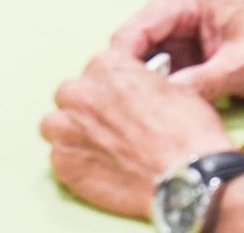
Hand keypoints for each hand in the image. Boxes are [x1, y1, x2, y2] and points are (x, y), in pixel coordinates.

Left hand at [40, 48, 234, 218]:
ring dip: (72, 131)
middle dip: (87, 108)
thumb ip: (138, 82)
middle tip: (110, 125)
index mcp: (106, 65)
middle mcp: (80, 92)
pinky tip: (98, 169)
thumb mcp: (171, 87)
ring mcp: (67, 128)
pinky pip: (59, 156)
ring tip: (97, 147)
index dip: (109, 88)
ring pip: (56, 124)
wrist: (188, 177)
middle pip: (71, 95)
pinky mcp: (64, 162)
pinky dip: (74, 162)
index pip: (95, 70)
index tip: (119, 101)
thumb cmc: (187, 132)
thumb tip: (134, 92)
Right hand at [110, 0, 243, 102]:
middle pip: (135, 42)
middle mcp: (178, 8)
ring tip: (143, 111)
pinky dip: (163, 86)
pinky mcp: (191, 48)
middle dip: (131, 73)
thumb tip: (160, 102)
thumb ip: (198, 84)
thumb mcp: (239, 70)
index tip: (115, 94)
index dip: (121, 61)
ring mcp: (183, 29)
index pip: (135, 28)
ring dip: (147, 82)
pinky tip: (164, 107)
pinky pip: (165, 68)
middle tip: (126, 108)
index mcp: (186, 0)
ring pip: (147, 58)